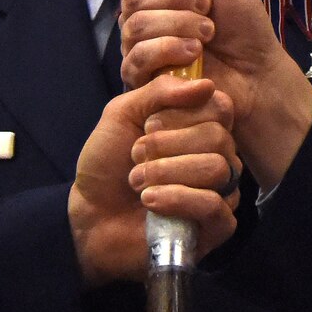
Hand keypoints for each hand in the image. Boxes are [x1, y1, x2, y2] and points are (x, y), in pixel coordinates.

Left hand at [67, 73, 239, 284]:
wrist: (90, 212)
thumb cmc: (108, 162)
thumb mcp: (123, 112)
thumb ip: (159, 90)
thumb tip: (206, 85)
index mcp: (201, 127)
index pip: (220, 106)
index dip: (183, 112)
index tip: (148, 123)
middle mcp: (217, 156)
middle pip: (219, 137)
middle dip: (168, 144)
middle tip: (136, 154)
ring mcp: (220, 192)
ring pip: (217, 169)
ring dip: (168, 171)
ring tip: (137, 181)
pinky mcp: (216, 227)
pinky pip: (214, 206)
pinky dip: (178, 199)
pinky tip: (150, 201)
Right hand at [119, 0, 311, 188]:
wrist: (257, 72)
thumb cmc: (243, 24)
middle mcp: (142, 13)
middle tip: (208, 9)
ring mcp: (138, 46)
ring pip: (136, 24)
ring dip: (180, 25)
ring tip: (208, 34)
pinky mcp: (141, 77)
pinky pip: (136, 58)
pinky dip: (168, 50)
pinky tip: (195, 55)